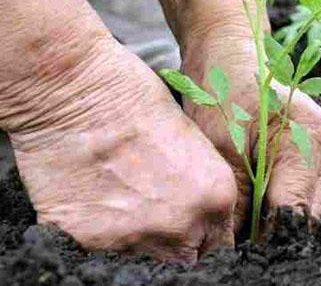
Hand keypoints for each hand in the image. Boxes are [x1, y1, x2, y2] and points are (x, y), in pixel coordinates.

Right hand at [7, 38, 236, 261]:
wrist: (73, 90)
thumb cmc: (135, 95)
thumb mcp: (190, 137)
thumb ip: (200, 182)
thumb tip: (196, 205)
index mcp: (216, 196)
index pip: (220, 241)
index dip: (205, 230)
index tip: (192, 221)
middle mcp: (182, 225)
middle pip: (186, 255)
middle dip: (177, 237)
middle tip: (156, 207)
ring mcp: (135, 237)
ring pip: (145, 256)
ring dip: (139, 234)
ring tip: (122, 194)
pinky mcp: (88, 241)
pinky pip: (102, 248)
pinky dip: (99, 229)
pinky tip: (94, 194)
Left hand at [181, 23, 320, 231]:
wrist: (230, 54)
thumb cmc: (223, 89)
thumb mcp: (222, 148)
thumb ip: (236, 201)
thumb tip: (234, 247)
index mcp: (310, 140)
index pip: (295, 212)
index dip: (268, 238)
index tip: (242, 252)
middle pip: (308, 214)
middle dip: (276, 232)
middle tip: (241, 242)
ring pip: (309, 207)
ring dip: (280, 219)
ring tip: (247, 223)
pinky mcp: (318, 154)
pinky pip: (305, 192)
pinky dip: (282, 203)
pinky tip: (258, 205)